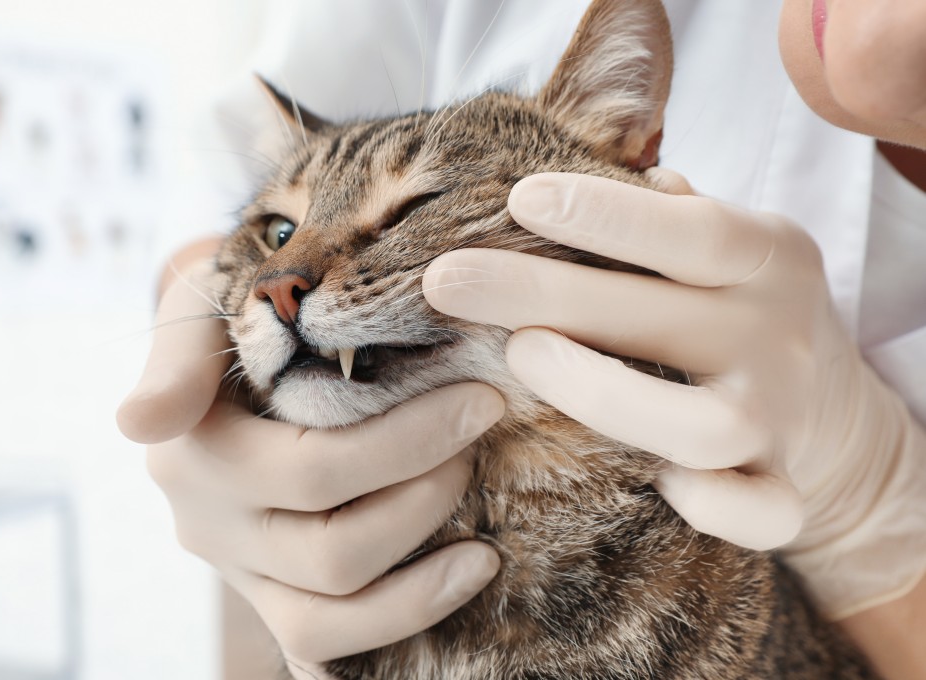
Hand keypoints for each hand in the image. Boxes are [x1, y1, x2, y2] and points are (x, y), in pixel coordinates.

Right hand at [118, 262, 503, 677]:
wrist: (225, 342)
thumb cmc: (233, 308)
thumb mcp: (201, 303)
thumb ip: (178, 357)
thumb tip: (139, 424)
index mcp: (195, 450)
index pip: (315, 471)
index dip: (409, 444)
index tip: (482, 398)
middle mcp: (208, 520)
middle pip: (334, 548)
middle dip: (429, 494)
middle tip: (481, 432)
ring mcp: (236, 565)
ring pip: (328, 612)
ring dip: (421, 582)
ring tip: (479, 528)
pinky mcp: (265, 592)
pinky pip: (321, 642)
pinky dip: (398, 619)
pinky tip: (462, 576)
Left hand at [422, 171, 925, 620]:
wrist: (835, 415)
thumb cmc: (740, 311)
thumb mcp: (728, 245)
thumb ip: (662, 215)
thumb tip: (557, 187)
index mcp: (769, 256)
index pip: (691, 230)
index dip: (604, 215)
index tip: (517, 199)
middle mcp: (778, 335)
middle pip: (661, 317)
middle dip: (541, 294)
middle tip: (445, 281)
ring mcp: (780, 420)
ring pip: (699, 428)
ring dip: (600, 393)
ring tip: (518, 357)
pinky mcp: (784, 491)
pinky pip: (755, 514)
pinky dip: (707, 505)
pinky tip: (655, 482)